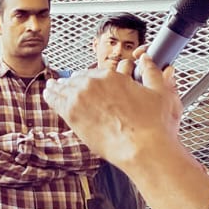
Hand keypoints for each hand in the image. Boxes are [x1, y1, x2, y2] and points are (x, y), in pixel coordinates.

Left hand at [43, 55, 183, 166]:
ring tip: (52, 86)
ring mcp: (80, 99)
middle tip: (68, 83)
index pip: (94, 72)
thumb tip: (148, 60)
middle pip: (77, 79)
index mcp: (112, 76)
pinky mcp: (72, 115)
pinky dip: (50, 95)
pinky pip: (55, 100)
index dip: (91, 76)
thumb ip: (152, 73)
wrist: (142, 147)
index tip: (89, 79)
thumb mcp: (160, 93)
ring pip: (64, 87)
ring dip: (58, 85)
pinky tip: (48, 93)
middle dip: (74, 81)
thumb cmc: (153, 125)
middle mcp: (94, 84)